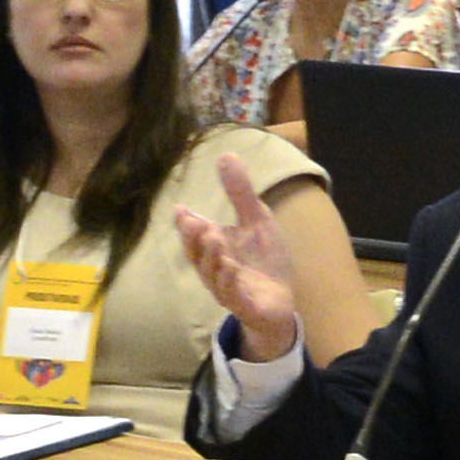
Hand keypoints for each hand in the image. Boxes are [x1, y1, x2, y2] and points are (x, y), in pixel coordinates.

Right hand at [172, 166, 305, 360]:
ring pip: (213, 275)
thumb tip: (225, 155)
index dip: (186, 224)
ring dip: (213, 258)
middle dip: (195, 240)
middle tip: (195, 222)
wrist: (279, 299)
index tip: (180, 210)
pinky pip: (233, 296)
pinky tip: (232, 268)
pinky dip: (230, 283)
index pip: (194, 235)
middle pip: (197, 256)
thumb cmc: (262, 259)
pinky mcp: (244, 305)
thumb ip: (240, 193)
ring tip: (215, 239)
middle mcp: (214, 269)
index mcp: (214, 248)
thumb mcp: (256, 220)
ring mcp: (228, 289)